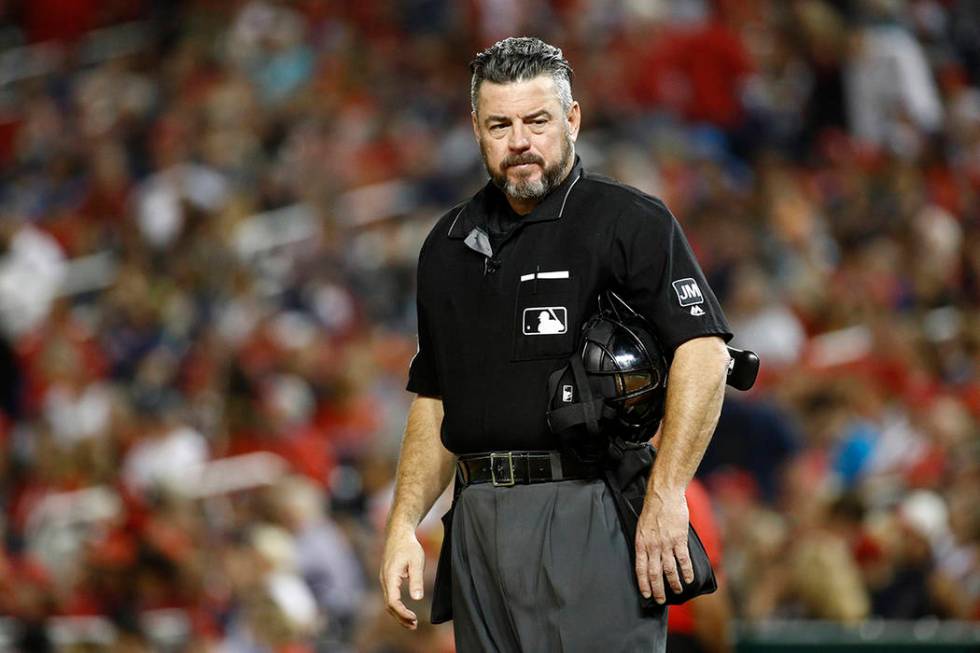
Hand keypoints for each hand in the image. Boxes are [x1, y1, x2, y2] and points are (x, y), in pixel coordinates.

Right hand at [379, 527, 425, 628]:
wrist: (398, 533)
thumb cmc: (408, 546)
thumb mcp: (416, 561)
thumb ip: (416, 580)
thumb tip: (417, 598)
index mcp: (390, 577)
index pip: (393, 601)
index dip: (402, 613)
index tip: (414, 619)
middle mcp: (384, 580)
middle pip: (389, 605)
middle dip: (400, 617)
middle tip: (414, 625)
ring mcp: (384, 580)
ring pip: (388, 602)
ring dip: (398, 614)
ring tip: (412, 623)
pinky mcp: (387, 579)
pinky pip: (390, 597)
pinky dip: (397, 607)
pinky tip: (406, 611)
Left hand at [634, 487, 691, 603]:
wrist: (664, 494)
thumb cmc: (652, 509)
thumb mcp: (641, 527)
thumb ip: (645, 544)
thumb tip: (647, 558)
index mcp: (641, 543)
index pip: (640, 569)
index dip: (643, 583)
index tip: (647, 594)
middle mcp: (652, 546)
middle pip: (654, 573)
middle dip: (657, 589)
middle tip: (660, 600)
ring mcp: (666, 543)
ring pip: (670, 569)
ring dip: (674, 583)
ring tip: (678, 591)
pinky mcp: (679, 539)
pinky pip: (683, 560)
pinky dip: (687, 571)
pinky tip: (689, 579)